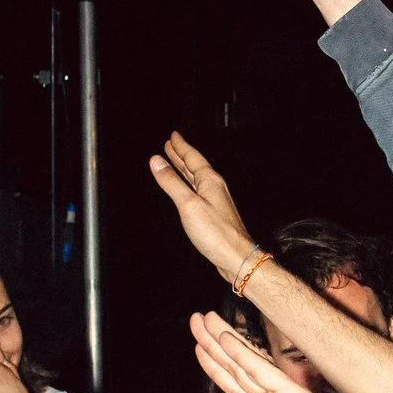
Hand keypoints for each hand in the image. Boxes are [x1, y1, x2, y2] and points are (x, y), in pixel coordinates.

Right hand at [150, 132, 258, 285]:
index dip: (181, 146)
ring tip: (175, 161)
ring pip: (196, 179)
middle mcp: (215, 188)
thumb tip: (156, 161)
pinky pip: (198, 191)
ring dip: (185, 169)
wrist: (235, 256)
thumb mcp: (188, 204)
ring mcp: (215, 201)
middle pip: (195, 166)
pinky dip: (188, 184)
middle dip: (182, 155)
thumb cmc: (215, 233)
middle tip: (171, 145)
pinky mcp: (214, 213)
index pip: (192, 157)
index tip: (173, 136)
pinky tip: (187, 189)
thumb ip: (171, 182)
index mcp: (210, 181)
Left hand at [190, 312, 385, 392]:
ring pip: (246, 367)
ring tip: (202, 320)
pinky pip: (262, 374)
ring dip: (223, 343)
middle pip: (238, 373)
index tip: (200, 351)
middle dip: (215, 349)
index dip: (218, 371)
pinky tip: (224, 338)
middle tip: (195, 322)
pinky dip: (242, 355)